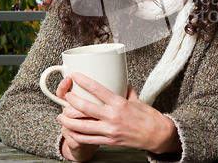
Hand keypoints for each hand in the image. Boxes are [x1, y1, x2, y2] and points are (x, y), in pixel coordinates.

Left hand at [57, 73, 181, 154]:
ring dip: (68, 121)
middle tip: (65, 96)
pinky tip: (70, 131)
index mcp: (119, 103)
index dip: (84, 81)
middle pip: (85, 107)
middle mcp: (113, 116)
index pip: (98, 89)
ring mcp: (110, 130)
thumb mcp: (136, 99)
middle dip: (71, 101)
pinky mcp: (109, 141)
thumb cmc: (148, 116)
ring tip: (61, 116)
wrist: (157, 135)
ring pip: (82, 126)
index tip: (75, 75)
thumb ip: (126, 90)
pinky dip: (76, 135)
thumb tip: (120, 82)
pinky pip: (88, 139)